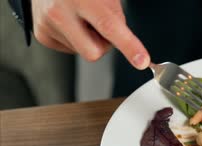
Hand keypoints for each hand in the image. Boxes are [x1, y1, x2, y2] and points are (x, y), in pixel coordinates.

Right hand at [31, 0, 149, 69]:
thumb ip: (116, 17)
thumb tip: (128, 45)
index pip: (109, 26)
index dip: (129, 45)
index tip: (142, 60)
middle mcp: (60, 11)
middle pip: (95, 52)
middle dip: (104, 45)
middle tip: (101, 26)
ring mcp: (48, 24)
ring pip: (84, 53)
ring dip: (89, 40)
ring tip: (81, 19)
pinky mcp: (42, 35)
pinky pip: (72, 50)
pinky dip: (76, 40)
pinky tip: (71, 24)